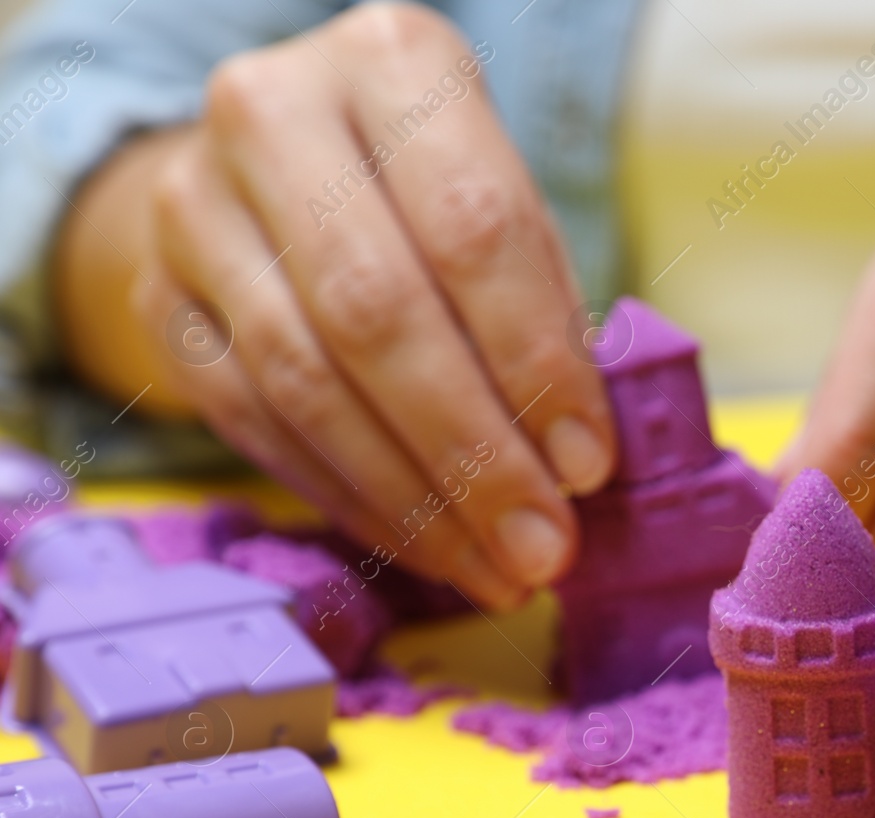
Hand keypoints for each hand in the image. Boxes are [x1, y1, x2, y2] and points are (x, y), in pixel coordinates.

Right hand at [55, 3, 613, 608]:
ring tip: (495, 569)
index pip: (475, 227)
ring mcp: (194, 207)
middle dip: (473, 452)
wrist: (277, 165)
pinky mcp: (159, 296)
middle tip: (542, 545)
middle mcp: (272, 115)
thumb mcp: (506, 204)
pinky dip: (349, 498)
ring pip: (306, 380)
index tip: (589, 466)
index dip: (537, 362)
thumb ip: (543, 306)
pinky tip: (419, 544)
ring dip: (412, 499)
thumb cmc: (429, 190)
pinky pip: (255, 423)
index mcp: (392, 64)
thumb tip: (581, 461)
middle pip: (379, 312)